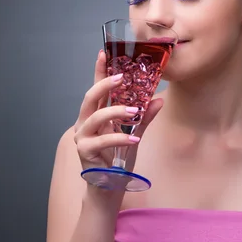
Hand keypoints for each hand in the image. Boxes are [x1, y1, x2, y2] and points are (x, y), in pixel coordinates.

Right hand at [73, 50, 162, 172]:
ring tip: (134, 110)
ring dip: (116, 111)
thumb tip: (159, 99)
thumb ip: (144, 117)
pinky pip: (102, 140)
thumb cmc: (117, 160)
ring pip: (95, 116)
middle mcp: (86, 123)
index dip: (99, 71)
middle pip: (90, 97)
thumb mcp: (134, 134)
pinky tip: (133, 138)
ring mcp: (83, 137)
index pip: (97, 89)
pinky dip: (118, 138)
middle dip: (104, 84)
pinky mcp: (85, 152)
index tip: (103, 53)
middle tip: (121, 77)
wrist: (109, 188)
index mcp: (96, 115)